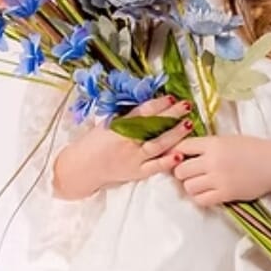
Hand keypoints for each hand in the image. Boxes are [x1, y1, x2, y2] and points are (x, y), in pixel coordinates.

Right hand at [53, 95, 193, 198]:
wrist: (81, 169)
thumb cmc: (92, 143)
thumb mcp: (105, 124)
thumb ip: (125, 117)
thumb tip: (147, 106)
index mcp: (119, 126)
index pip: (143, 112)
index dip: (158, 104)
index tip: (171, 97)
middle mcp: (127, 141)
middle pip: (154, 126)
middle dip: (172, 114)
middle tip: (187, 106)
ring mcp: (133, 158)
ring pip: (158, 145)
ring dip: (175, 134)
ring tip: (189, 124)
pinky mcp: (136, 173)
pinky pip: (155, 167)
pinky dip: (168, 161)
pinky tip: (180, 154)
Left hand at [172, 135, 270, 206]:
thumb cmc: (253, 149)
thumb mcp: (227, 139)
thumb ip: (207, 145)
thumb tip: (186, 152)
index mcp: (213, 143)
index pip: (182, 147)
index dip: (176, 153)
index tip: (177, 158)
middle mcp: (212, 160)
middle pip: (181, 170)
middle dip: (182, 172)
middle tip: (189, 172)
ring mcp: (218, 179)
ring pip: (188, 187)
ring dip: (190, 186)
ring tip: (199, 183)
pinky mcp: (225, 194)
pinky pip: (201, 200)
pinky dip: (200, 197)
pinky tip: (206, 192)